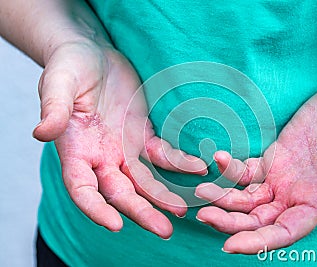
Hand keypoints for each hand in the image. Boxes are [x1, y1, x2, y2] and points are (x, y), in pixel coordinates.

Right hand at [33, 41, 206, 237]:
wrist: (93, 52)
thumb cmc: (70, 66)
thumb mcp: (58, 83)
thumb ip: (54, 109)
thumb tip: (40, 133)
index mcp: (76, 149)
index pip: (82, 188)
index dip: (96, 208)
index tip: (115, 225)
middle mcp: (101, 156)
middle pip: (120, 192)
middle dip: (141, 211)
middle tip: (164, 230)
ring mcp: (123, 147)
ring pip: (145, 180)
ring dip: (163, 196)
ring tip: (183, 211)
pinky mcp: (142, 135)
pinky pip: (162, 155)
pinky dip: (178, 163)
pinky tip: (197, 167)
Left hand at [195, 71, 316, 252]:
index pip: (284, 232)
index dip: (258, 242)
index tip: (229, 245)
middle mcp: (296, 195)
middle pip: (258, 219)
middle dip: (230, 221)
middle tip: (203, 214)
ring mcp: (282, 177)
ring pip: (247, 198)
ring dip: (224, 197)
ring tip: (201, 191)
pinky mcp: (274, 158)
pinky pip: (247, 170)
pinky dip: (230, 169)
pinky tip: (218, 158)